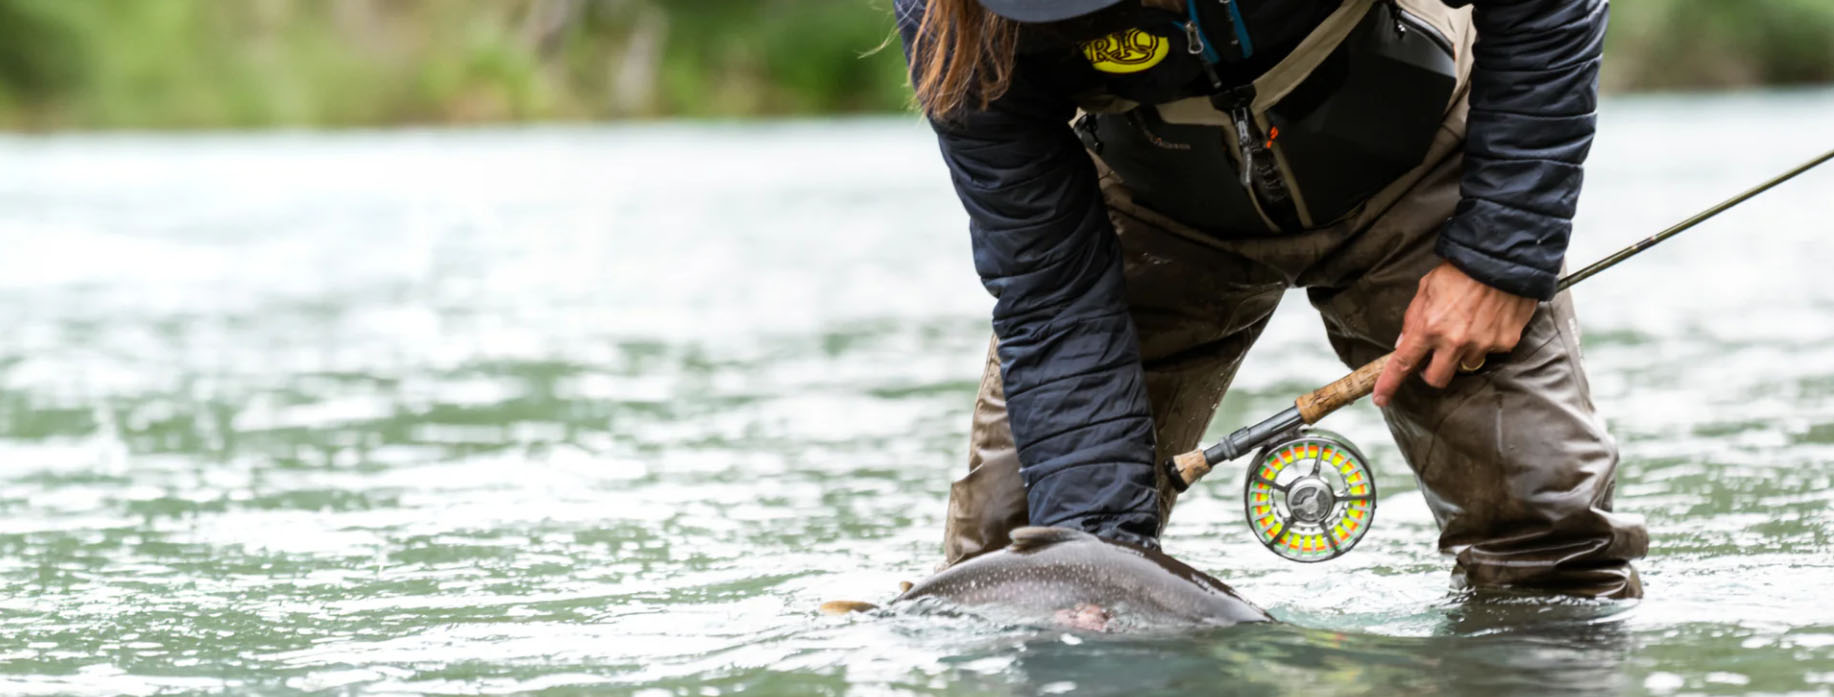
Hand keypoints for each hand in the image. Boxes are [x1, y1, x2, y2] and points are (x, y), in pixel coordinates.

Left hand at [1372, 262, 1536, 407]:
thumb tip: (1403, 343)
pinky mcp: (1505, 342)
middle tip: (1434, 357)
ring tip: (1468, 325)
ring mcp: (1481, 344)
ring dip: (1462, 353)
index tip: (1381, 398)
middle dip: (1432, 372)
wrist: (1503, 259)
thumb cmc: (1461, 271)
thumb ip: (1413, 318)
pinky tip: (1489, 319)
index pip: (1403, 363)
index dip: (1389, 384)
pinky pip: (1491, 351)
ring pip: (1466, 365)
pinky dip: (1486, 340)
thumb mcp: (1426, 288)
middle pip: (1437, 379)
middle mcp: (1454, 341)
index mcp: (1429, 327)